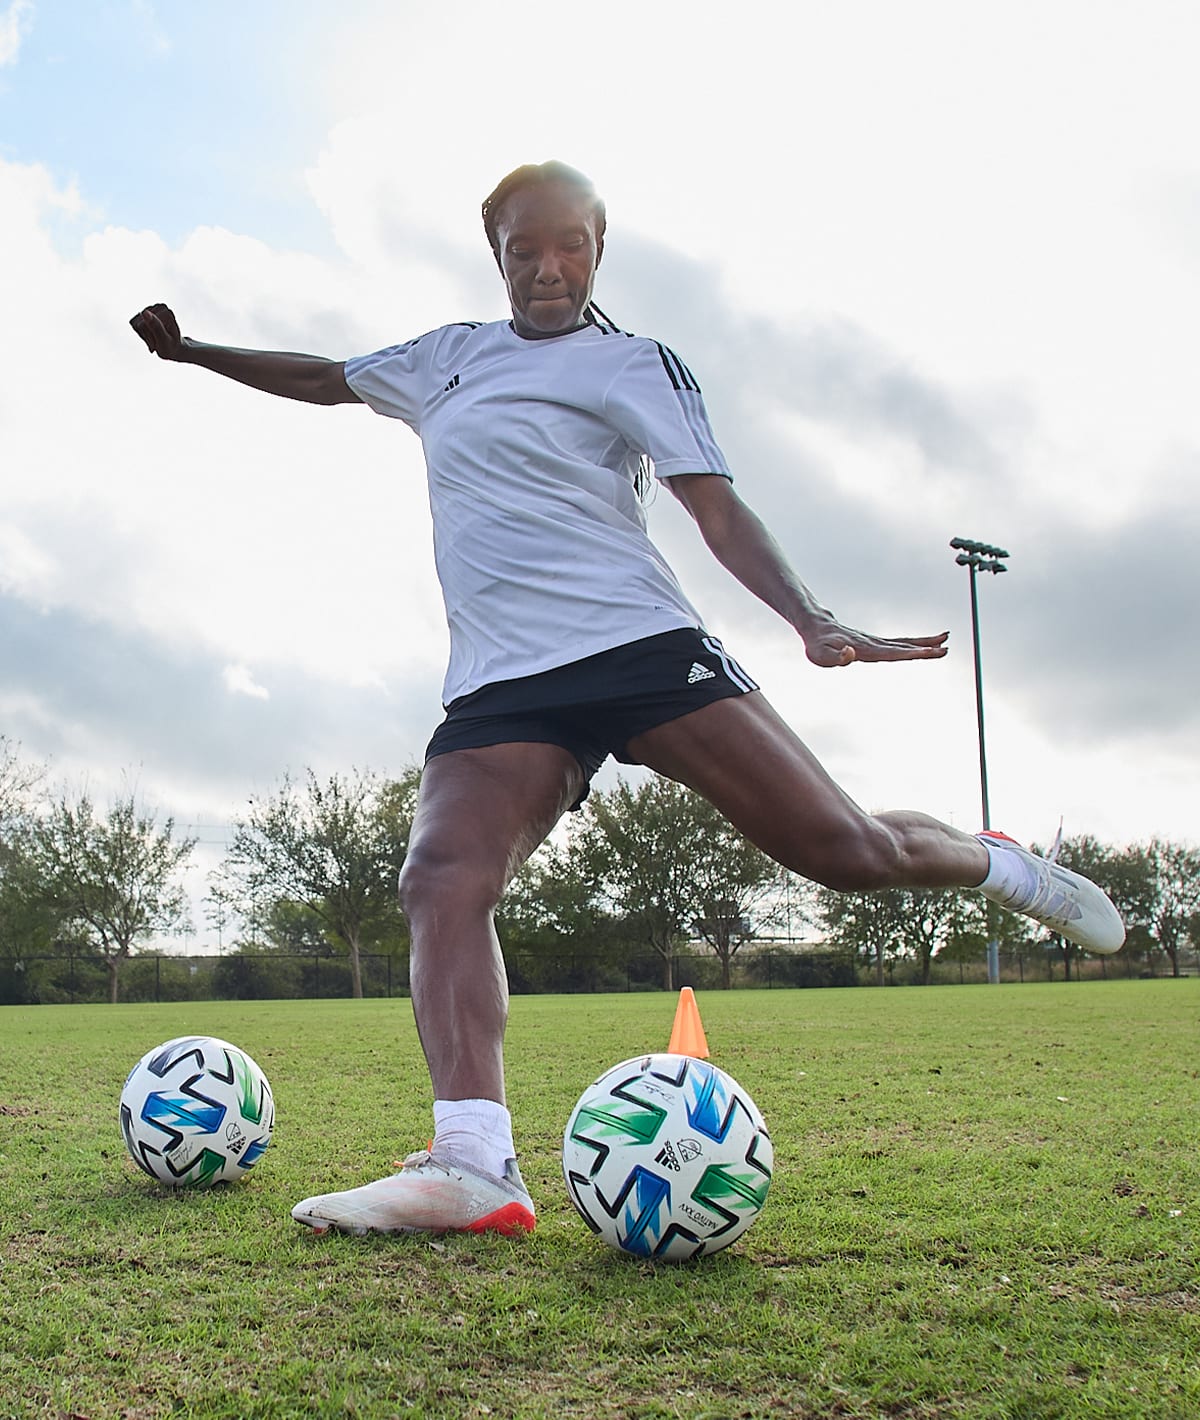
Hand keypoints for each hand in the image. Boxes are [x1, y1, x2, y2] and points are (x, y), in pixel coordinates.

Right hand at [129, 303, 187, 360]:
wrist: (173, 348)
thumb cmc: (171, 346)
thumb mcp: (164, 340)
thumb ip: (156, 327)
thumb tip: (145, 312)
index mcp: (166, 313)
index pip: (144, 325)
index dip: (149, 337)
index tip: (159, 342)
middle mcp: (159, 307)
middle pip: (139, 324)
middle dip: (147, 337)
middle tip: (157, 342)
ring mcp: (151, 309)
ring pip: (136, 324)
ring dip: (144, 335)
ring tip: (155, 339)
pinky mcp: (144, 313)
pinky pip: (134, 323)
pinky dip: (141, 333)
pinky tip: (150, 335)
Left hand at [803, 620, 948, 667]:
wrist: (816, 626)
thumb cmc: (817, 644)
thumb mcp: (820, 656)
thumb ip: (835, 657)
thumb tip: (849, 654)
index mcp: (865, 649)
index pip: (893, 653)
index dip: (912, 654)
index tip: (929, 652)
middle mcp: (873, 644)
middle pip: (904, 646)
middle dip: (926, 648)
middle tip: (946, 649)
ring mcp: (875, 642)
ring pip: (904, 642)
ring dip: (925, 642)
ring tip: (944, 641)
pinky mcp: (874, 642)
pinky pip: (898, 643)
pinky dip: (913, 643)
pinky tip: (923, 644)